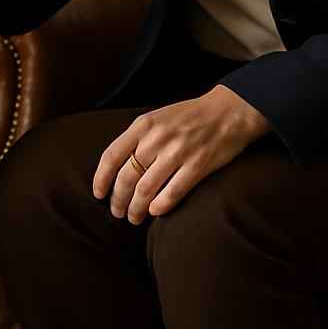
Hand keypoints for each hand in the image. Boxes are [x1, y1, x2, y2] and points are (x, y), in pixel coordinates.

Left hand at [92, 85, 270, 223]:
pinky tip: (155, 212)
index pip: (112, 156)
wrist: (229, 111)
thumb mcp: (157, 117)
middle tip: (117, 212)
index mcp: (143, 125)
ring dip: (136, 209)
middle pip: (126, 178)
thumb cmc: (190, 117)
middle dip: (118, 200)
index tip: (98, 194)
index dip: (101, 179)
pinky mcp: (197, 167)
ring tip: (134, 217)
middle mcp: (156, 139)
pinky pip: (171, 193)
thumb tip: (117, 169)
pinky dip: (159, 207)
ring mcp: (177, 153)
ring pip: (145, 190)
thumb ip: (138, 138)